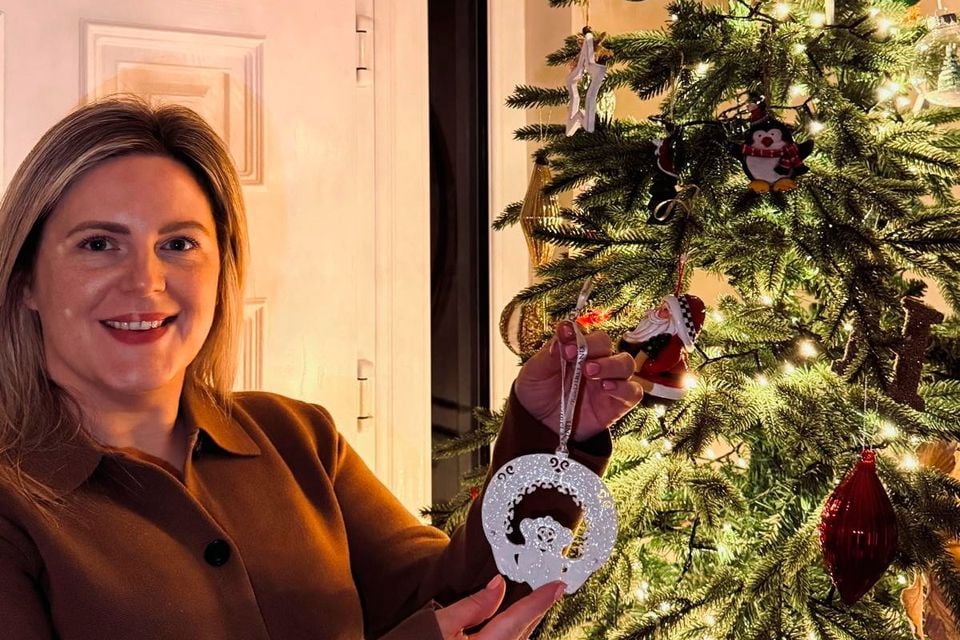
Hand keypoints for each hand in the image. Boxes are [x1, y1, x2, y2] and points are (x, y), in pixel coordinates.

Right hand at [435, 575, 562, 639]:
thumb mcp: (436, 623)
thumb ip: (472, 606)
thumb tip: (498, 585)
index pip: (515, 621)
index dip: (538, 601)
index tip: (558, 586)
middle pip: (519, 635)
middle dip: (535, 612)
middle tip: (551, 589)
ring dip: (523, 625)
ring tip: (534, 602)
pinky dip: (510, 635)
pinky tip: (510, 623)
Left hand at [515, 321, 642, 440]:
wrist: (539, 426)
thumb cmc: (538, 393)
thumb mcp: (535, 373)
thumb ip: (549, 354)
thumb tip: (563, 333)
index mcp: (576, 349)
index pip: (583, 333)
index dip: (575, 333)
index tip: (563, 337)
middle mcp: (596, 361)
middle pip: (606, 344)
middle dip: (593, 346)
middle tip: (574, 356)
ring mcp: (609, 381)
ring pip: (626, 363)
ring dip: (611, 364)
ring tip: (590, 372)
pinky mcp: (618, 403)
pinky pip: (633, 391)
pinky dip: (624, 387)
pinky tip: (606, 387)